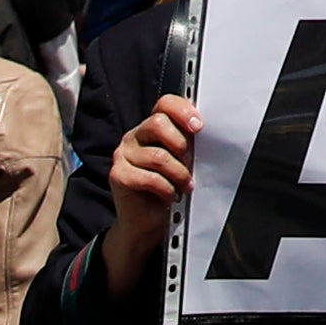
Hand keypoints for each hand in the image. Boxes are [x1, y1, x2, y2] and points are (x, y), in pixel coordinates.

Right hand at [103, 92, 198, 271]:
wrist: (147, 221)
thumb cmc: (168, 187)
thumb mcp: (182, 161)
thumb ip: (188, 143)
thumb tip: (207, 134)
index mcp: (151, 127)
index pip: (164, 104)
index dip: (182, 111)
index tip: (199, 126)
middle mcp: (134, 136)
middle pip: (158, 123)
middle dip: (181, 143)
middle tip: (191, 161)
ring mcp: (123, 155)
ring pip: (158, 155)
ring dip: (179, 173)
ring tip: (185, 185)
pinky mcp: (118, 175)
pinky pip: (149, 177)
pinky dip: (166, 188)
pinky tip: (170, 195)